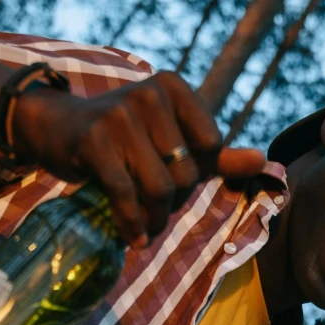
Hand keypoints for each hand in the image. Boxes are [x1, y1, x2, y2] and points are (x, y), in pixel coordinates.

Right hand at [11, 71, 271, 244]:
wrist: (58, 127)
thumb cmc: (124, 137)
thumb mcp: (171, 141)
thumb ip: (218, 155)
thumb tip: (265, 162)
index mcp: (174, 87)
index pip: (211, 147)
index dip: (196, 172)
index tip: (175, 178)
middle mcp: (149, 93)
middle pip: (185, 172)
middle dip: (173, 199)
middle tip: (155, 205)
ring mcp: (120, 114)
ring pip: (159, 187)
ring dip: (154, 217)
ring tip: (147, 226)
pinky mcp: (94, 140)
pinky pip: (126, 195)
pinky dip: (133, 224)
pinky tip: (134, 237)